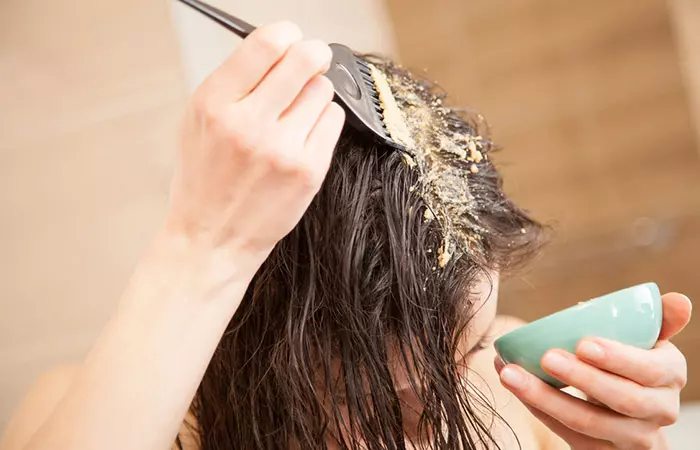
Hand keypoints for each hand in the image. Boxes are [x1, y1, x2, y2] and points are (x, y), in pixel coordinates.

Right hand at [167, 21, 344, 270]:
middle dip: (312, 54)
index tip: (290, 38)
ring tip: (295, 114)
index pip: (265, 44)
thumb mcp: (195, 124)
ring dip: (314, 94)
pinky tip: (304, 136)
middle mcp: (248, 124)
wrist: (212, 240)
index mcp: (214, 105)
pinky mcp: (309, 171)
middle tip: (312, 59)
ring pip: (322, 90)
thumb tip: (274, 49)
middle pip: (304, 59)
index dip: (286, 34)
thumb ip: (231, 85)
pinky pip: (333, 121)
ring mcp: (282, 149)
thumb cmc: (204, 182)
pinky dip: (323, 121)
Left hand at [496, 293, 691, 449]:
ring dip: (544, 396)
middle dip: (582, 377)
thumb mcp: (647, 343)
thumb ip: (658, 319)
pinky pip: (565, 432)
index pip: (650, 370)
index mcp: (670, 375)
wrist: (629, 417)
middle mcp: (658, 410)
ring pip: (587, 421)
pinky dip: (536, 406)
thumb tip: (679, 300)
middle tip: (546, 356)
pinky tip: (513, 384)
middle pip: (621, 399)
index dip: (618, 359)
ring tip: (510, 372)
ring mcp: (630, 437)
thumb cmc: (631, 366)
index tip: (584, 343)